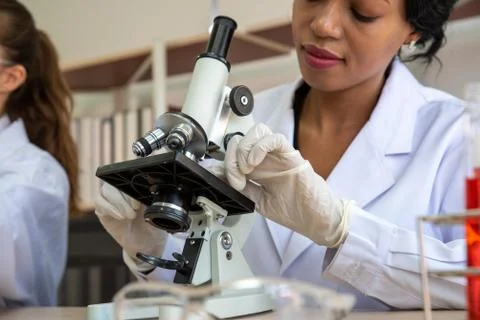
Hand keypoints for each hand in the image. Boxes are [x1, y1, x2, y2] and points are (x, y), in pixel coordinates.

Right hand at [95, 183, 167, 262]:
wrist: (147, 243)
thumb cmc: (154, 225)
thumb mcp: (158, 211)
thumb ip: (152, 200)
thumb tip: (149, 190)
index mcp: (137, 187)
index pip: (128, 176)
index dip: (131, 185)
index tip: (139, 201)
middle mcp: (122, 191)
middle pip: (115, 182)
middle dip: (125, 196)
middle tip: (135, 210)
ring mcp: (111, 200)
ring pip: (106, 190)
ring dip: (118, 203)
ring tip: (130, 216)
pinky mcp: (103, 210)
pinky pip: (99, 202)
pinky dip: (109, 208)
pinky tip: (120, 217)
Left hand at [224, 123, 352, 247]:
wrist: (315, 219)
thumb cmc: (293, 210)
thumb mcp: (258, 201)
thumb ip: (242, 188)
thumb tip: (221, 177)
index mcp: (259, 169)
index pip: (236, 152)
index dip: (224, 162)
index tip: (224, 179)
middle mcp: (267, 159)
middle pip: (244, 138)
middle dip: (233, 155)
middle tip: (237, 176)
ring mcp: (279, 155)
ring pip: (258, 131)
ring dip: (245, 148)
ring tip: (247, 169)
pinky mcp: (292, 156)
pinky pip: (275, 139)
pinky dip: (260, 147)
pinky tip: (254, 163)